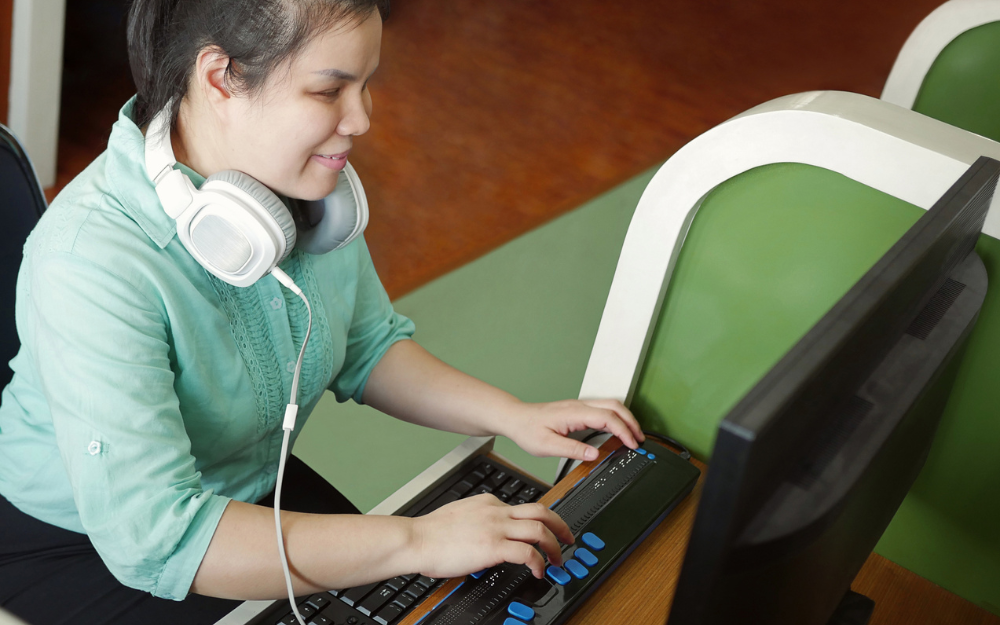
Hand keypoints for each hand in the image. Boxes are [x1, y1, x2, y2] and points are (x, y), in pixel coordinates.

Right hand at [410, 495, 572, 578]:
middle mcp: (496, 511)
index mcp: (488, 502)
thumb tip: (486, 536)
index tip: (543, 532)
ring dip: (555, 546)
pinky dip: (539, 562)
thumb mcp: (459, 516)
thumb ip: (478, 520)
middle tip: (567, 538)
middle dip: (560, 525)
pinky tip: (539, 572)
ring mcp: (496, 527)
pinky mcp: (493, 546)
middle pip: (541, 511)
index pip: (522, 507)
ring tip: (558, 560)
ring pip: (540, 529)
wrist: (415, 539)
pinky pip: (527, 552)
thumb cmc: (430, 534)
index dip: (538, 521)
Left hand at [500, 399, 644, 461]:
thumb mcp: (547, 445)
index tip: (632, 444)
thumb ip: (572, 449)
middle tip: (640, 440)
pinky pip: (603, 409)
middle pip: (615, 406)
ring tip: (633, 436)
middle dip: (631, 422)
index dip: (624, 431)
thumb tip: (595, 454)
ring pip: (610, 405)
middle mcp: (579, 405)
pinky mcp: (578, 410)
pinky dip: (616, 418)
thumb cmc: (528, 430)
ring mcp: (579, 405)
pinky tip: (617, 430)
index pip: (607, 418)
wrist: (516, 418)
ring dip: (625, 418)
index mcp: (574, 413)